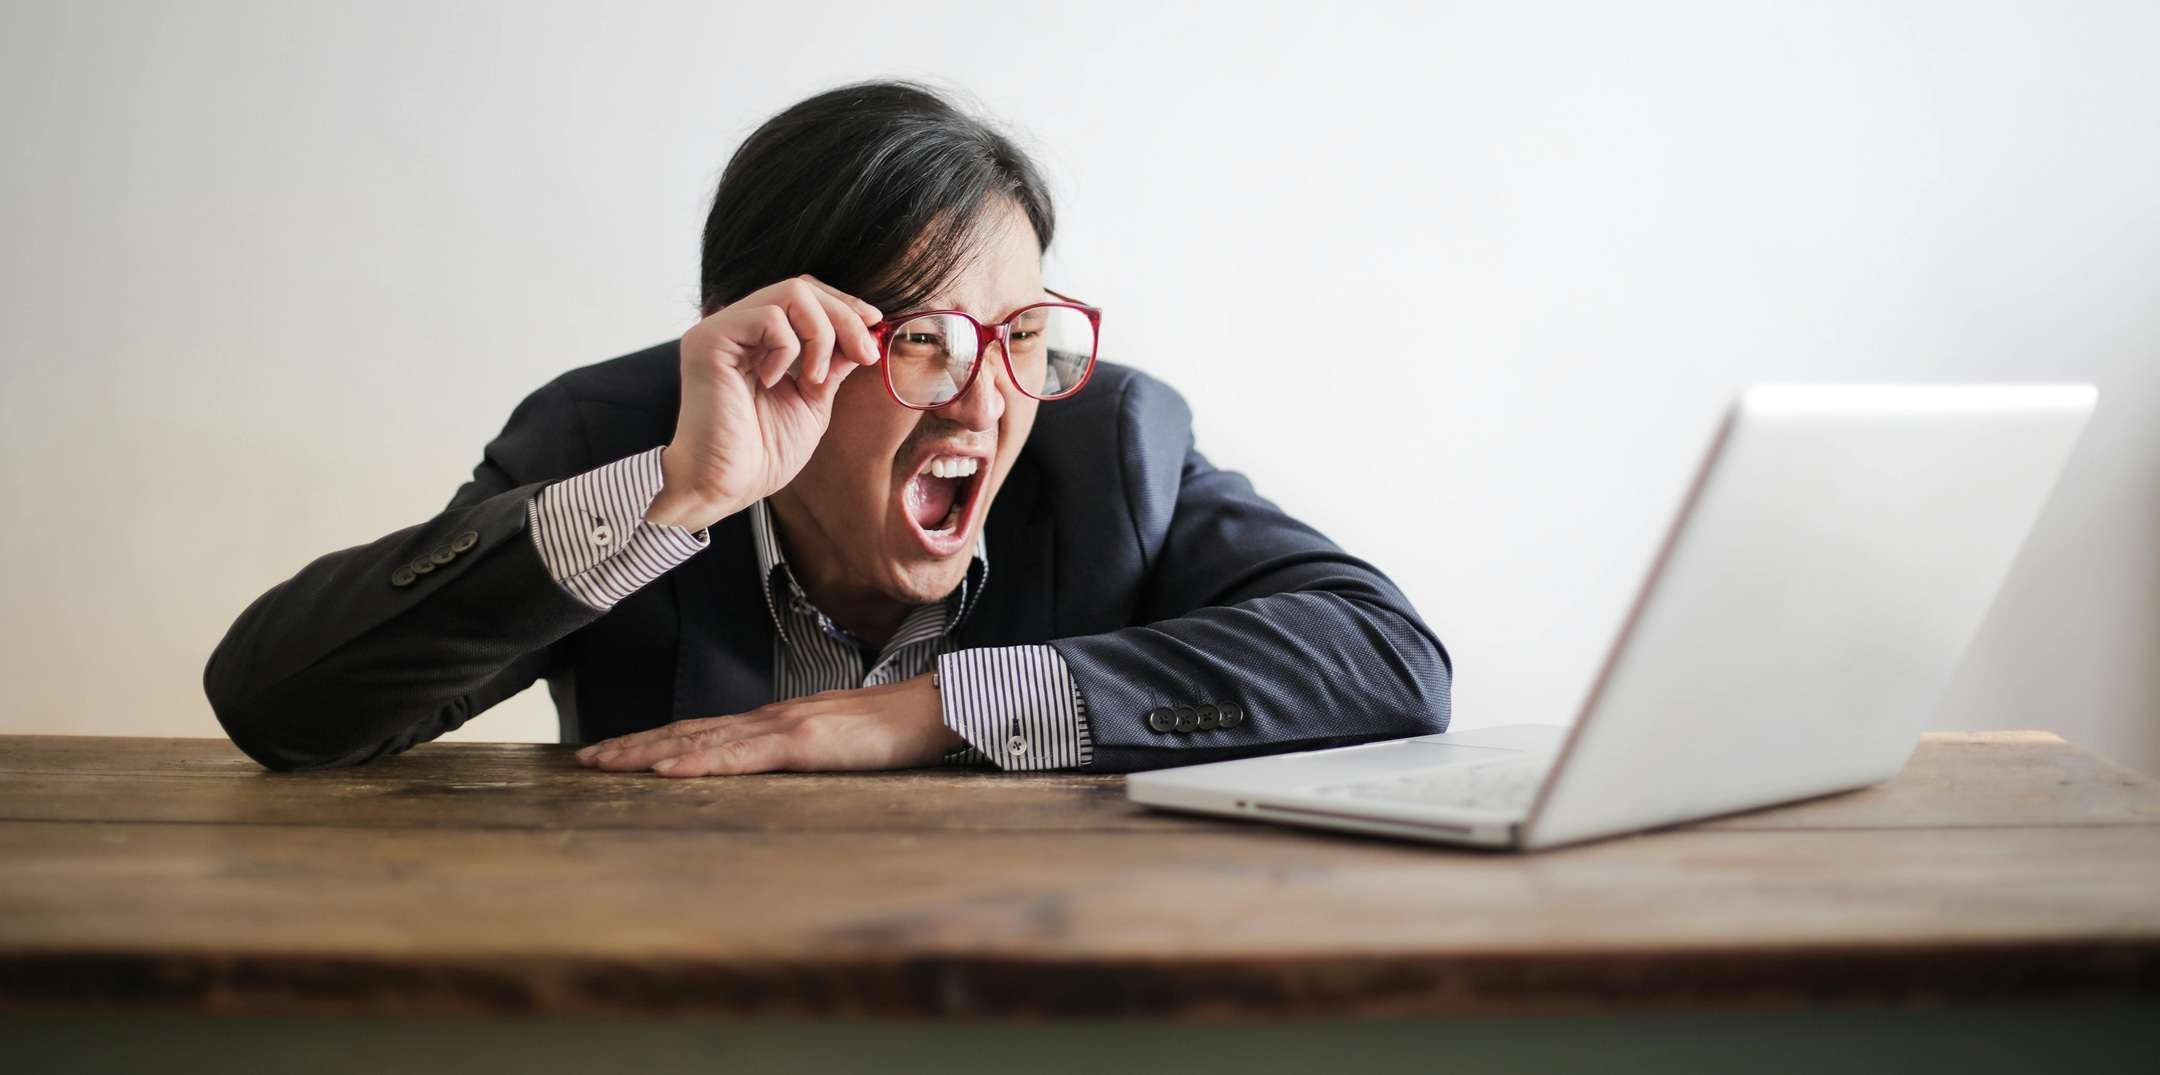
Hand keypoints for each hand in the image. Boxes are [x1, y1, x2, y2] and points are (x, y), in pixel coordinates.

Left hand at [571, 674, 964, 775]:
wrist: (938, 707)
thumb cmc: (897, 729)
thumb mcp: (839, 744)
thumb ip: (805, 752)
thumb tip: (775, 768)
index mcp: (778, 721)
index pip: (705, 730)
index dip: (657, 740)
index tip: (615, 751)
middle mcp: (772, 718)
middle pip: (689, 731)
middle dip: (634, 745)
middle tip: (584, 758)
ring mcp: (786, 727)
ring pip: (703, 740)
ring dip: (649, 752)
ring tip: (606, 763)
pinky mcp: (805, 742)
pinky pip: (742, 756)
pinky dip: (699, 761)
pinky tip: (667, 770)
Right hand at [644, 275, 882, 531]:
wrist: (725, 487)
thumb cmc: (762, 454)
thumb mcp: (812, 400)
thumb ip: (832, 364)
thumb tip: (864, 333)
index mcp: (756, 339)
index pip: (803, 296)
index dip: (842, 304)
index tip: (873, 325)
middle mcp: (736, 327)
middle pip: (801, 287)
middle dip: (843, 316)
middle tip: (864, 353)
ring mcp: (720, 330)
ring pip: (790, 294)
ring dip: (820, 336)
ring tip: (813, 380)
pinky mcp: (709, 341)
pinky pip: (768, 318)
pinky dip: (788, 349)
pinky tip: (775, 382)